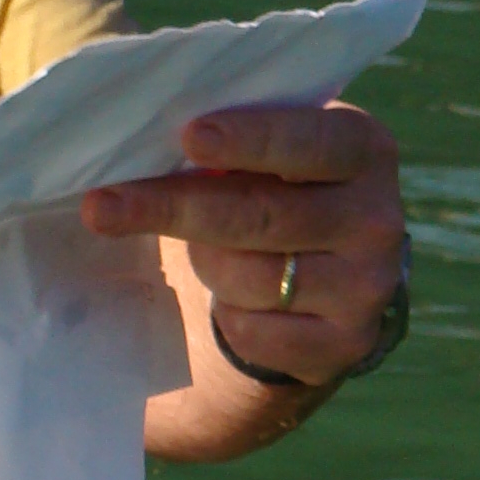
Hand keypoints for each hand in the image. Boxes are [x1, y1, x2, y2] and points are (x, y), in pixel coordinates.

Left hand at [81, 102, 407, 392]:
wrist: (317, 275)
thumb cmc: (268, 189)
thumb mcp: (264, 152)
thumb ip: (226, 139)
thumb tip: (134, 134)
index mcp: (363, 148)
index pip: (310, 140)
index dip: (251, 138)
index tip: (190, 137)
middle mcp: (378, 218)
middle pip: (262, 214)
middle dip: (174, 207)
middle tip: (101, 205)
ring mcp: (368, 286)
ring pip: (252, 277)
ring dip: (204, 262)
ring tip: (197, 249)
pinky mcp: (346, 344)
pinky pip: (256, 330)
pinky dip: (227, 313)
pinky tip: (229, 297)